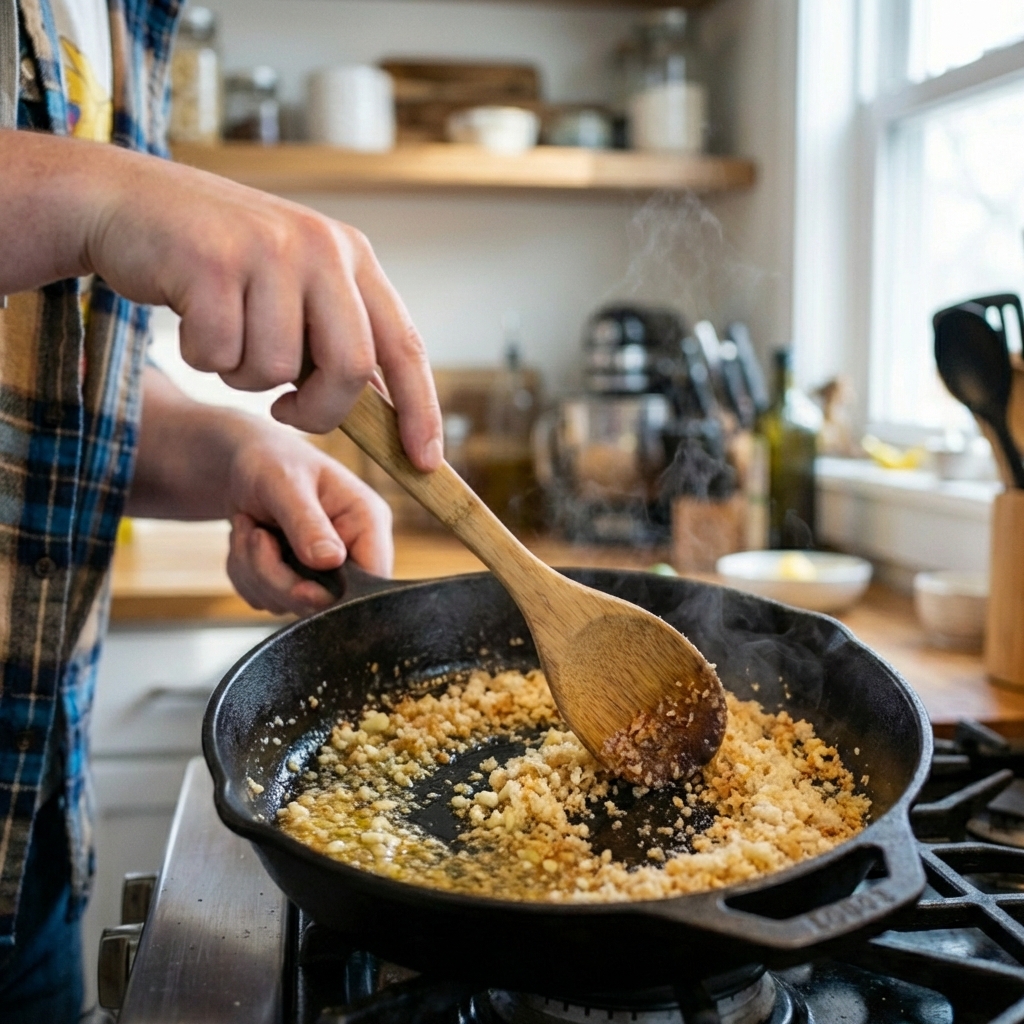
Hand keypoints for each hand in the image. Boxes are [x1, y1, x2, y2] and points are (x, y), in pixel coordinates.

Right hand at [0, 132, 441, 468]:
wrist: (126, 203)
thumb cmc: (217, 263)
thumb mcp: (294, 284)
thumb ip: (337, 333)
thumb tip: (382, 409)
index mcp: (352, 256)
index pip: (404, 345)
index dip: (420, 408)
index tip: (425, 460)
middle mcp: (321, 247)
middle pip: (350, 369)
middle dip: (318, 410)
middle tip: (285, 409)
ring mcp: (269, 249)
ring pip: (277, 371)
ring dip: (243, 375)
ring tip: (223, 332)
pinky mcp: (213, 260)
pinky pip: (220, 356)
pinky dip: (200, 358)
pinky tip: (189, 317)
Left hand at [224, 425, 392, 614]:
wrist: (242, 466)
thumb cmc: (270, 461)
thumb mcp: (285, 483)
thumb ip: (307, 522)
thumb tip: (330, 560)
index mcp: (367, 521)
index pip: (375, 579)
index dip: (336, 595)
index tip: (299, 587)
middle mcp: (353, 549)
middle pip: (326, 601)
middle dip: (278, 577)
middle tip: (255, 536)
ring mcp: (325, 569)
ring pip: (289, 603)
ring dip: (255, 572)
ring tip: (250, 528)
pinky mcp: (297, 580)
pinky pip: (267, 600)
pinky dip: (246, 576)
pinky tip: (248, 541)